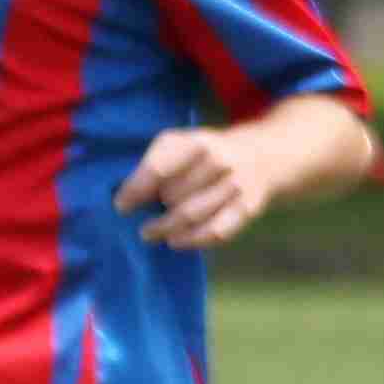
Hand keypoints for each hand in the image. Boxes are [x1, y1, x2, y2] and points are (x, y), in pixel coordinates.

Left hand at [116, 126, 273, 246]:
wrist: (263, 155)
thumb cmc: (204, 153)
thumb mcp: (178, 144)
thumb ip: (152, 166)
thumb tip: (126, 200)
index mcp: (197, 142)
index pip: (158, 169)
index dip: (135, 191)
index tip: (121, 206)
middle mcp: (220, 161)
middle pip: (174, 196)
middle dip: (157, 208)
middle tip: (147, 216)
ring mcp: (236, 184)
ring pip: (192, 216)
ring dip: (166, 229)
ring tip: (150, 233)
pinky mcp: (247, 207)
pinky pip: (216, 232)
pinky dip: (192, 241)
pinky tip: (175, 241)